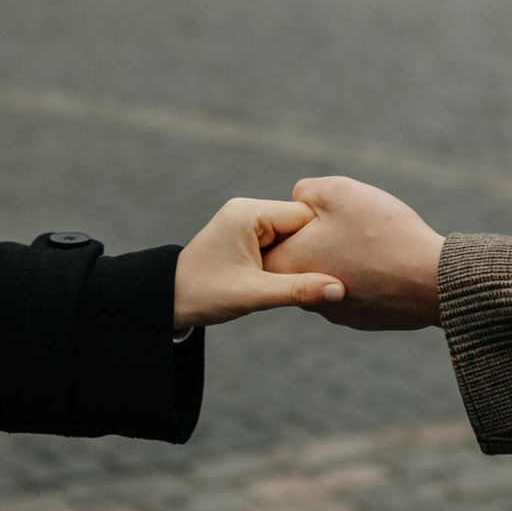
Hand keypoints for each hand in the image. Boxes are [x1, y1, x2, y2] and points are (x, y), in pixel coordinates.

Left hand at [174, 198, 344, 331]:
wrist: (168, 300)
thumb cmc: (204, 294)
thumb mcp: (254, 294)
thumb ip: (297, 289)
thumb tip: (339, 289)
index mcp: (249, 213)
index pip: (304, 216)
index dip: (323, 239)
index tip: (343, 263)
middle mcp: (249, 210)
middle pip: (300, 224)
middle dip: (314, 249)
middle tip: (337, 274)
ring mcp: (248, 222)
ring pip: (292, 235)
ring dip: (303, 256)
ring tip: (323, 278)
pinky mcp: (247, 236)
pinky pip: (281, 242)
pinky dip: (291, 260)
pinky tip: (303, 278)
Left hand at [262, 177, 445, 330]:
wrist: (431, 280)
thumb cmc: (382, 232)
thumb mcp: (338, 191)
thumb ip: (307, 192)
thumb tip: (300, 200)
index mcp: (288, 264)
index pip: (273, 236)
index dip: (296, 216)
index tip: (322, 210)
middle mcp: (304, 296)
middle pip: (301, 255)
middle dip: (319, 236)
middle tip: (349, 222)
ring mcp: (333, 312)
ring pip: (328, 271)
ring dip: (342, 256)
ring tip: (371, 240)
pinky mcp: (360, 320)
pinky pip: (354, 289)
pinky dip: (365, 274)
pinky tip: (386, 261)